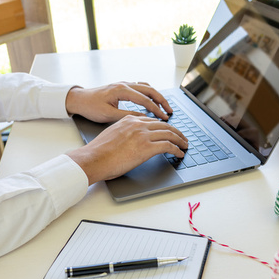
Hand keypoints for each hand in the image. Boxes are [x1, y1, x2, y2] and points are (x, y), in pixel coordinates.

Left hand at [65, 82, 172, 121]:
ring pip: (146, 87)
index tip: (165, 117)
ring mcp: (124, 84)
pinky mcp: (122, 87)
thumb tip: (143, 119)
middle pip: (150, 90)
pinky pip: (140, 87)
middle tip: (170, 111)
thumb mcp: (108, 115)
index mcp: (122, 90)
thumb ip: (127, 116)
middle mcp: (124, 84)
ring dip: (156, 96)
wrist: (78, 99)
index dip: (156, 109)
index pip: (145, 100)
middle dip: (161, 101)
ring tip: (163, 107)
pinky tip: (151, 101)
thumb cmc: (90, 107)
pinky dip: (148, 94)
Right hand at [66, 115, 187, 184]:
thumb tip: (132, 140)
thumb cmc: (99, 152)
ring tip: (184, 145)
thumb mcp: (112, 134)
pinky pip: (168, 146)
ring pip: (169, 134)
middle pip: (164, 125)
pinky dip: (177, 149)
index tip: (169, 131)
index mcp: (129, 119)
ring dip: (180, 140)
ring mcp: (143, 135)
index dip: (164, 126)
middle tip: (182, 138)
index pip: (152, 120)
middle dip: (176, 132)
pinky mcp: (147, 147)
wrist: (94, 159)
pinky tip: (179, 153)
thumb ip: (125, 132)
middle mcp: (138, 124)